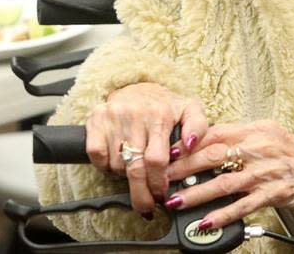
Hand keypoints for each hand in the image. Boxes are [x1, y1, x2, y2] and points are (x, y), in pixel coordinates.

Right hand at [85, 83, 209, 215]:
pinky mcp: (96, 121)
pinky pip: (97, 155)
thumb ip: (198, 127)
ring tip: (136, 172)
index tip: (161, 195)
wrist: (138, 86)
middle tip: (146, 206)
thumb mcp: (190, 110)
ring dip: (125, 177)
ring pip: (116, 165)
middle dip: (141, 193)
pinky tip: (117, 163)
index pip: (157, 160)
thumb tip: (190, 145)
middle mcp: (135, 116)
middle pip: (135, 167)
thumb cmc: (165, 105)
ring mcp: (113, 118)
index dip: (158, 182)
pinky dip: (105, 166)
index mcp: (160, 115)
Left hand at [163, 120, 293, 230]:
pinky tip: (207, 222)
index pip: (216, 133)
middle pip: (215, 156)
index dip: (189, 143)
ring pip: (225, 183)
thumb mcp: (269, 135)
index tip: (168, 152)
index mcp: (257, 131)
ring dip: (197, 194)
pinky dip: (223, 215)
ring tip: (176, 202)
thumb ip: (241, 137)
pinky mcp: (276, 193)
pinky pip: (244, 205)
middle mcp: (261, 148)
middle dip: (184, 169)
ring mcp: (268, 172)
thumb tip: (206, 141)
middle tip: (163, 179)